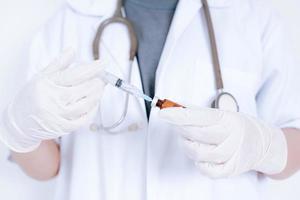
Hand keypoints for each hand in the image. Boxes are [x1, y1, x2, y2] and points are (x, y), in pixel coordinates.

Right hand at [1, 49, 105, 151]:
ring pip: (85, 105)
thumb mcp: (41, 77)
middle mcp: (52, 100)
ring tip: (100, 88)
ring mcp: (58, 116)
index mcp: (47, 84)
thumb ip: (59, 64)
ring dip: (97, 95)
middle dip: (97, 82)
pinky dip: (93, 110)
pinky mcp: (63, 128)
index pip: (74, 75)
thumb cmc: (32, 97)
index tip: (103, 63)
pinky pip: (84, 119)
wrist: (20, 121)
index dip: (92, 69)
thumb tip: (72, 50)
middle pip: (82, 90)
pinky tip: (95, 103)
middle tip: (103, 78)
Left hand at [159, 107, 287, 177]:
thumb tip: (172, 108)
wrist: (261, 143)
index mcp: (226, 118)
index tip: (164, 113)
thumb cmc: (235, 126)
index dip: (178, 115)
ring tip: (189, 140)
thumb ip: (196, 112)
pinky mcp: (231, 169)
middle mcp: (231, 135)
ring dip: (187, 146)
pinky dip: (198, 163)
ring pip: (198, 153)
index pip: (198, 116)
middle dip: (181, 130)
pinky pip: (207, 170)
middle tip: (179, 126)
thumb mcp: (220, 113)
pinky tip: (199, 155)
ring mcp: (232, 153)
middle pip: (196, 134)